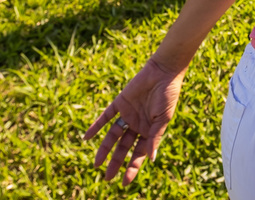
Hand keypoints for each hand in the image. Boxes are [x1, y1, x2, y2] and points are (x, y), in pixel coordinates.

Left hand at [83, 56, 185, 184]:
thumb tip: (151, 159)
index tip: (124, 182)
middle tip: (106, 178)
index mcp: (149, 131)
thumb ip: (155, 138)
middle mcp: (137, 125)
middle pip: (124, 147)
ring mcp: (127, 114)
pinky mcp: (120, 103)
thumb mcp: (162, 120)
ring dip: (104, 149)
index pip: (138, 153)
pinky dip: (96, 127)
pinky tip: (87, 138)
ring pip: (113, 135)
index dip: (132, 167)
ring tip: (96, 164)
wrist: (163, 71)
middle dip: (116, 162)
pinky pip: (105, 117)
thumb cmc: (167, 96)